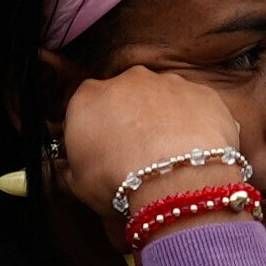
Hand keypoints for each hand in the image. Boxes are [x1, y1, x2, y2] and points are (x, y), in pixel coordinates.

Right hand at [57, 60, 263, 219]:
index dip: (94, 132)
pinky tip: (194, 152)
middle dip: (130, 120)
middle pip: (125, 97)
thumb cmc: (119, 181)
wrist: (174, 180)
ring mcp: (168, 82)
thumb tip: (64, 172)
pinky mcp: (202, 93)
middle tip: (137, 157)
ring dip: (164, 121)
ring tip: (169, 158)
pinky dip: (196, 125)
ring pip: (163, 99)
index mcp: (88, 98)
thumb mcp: (77, 185)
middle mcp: (127, 80)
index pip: (86, 108)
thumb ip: (66, 171)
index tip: (101, 153)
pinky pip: (197, 107)